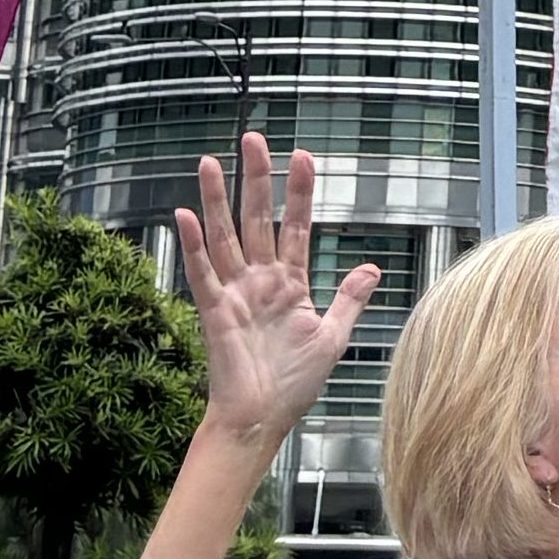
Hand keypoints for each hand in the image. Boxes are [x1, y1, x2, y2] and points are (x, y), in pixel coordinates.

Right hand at [177, 134, 380, 466]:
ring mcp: (236, 293)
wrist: (264, 420)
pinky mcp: (216, 311)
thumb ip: (348, 299)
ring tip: (210, 161)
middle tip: (253, 138)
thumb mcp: (332, 337)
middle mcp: (260, 280)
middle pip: (257, 218)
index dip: (298, 192)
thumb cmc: (294, 384)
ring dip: (216, 200)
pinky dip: (194, 245)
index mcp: (289, 283)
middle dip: (256, 179)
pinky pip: (203, 273)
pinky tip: (186, 215)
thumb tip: (372, 266)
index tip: (302, 156)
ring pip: (225, 236)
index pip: (295, 226)